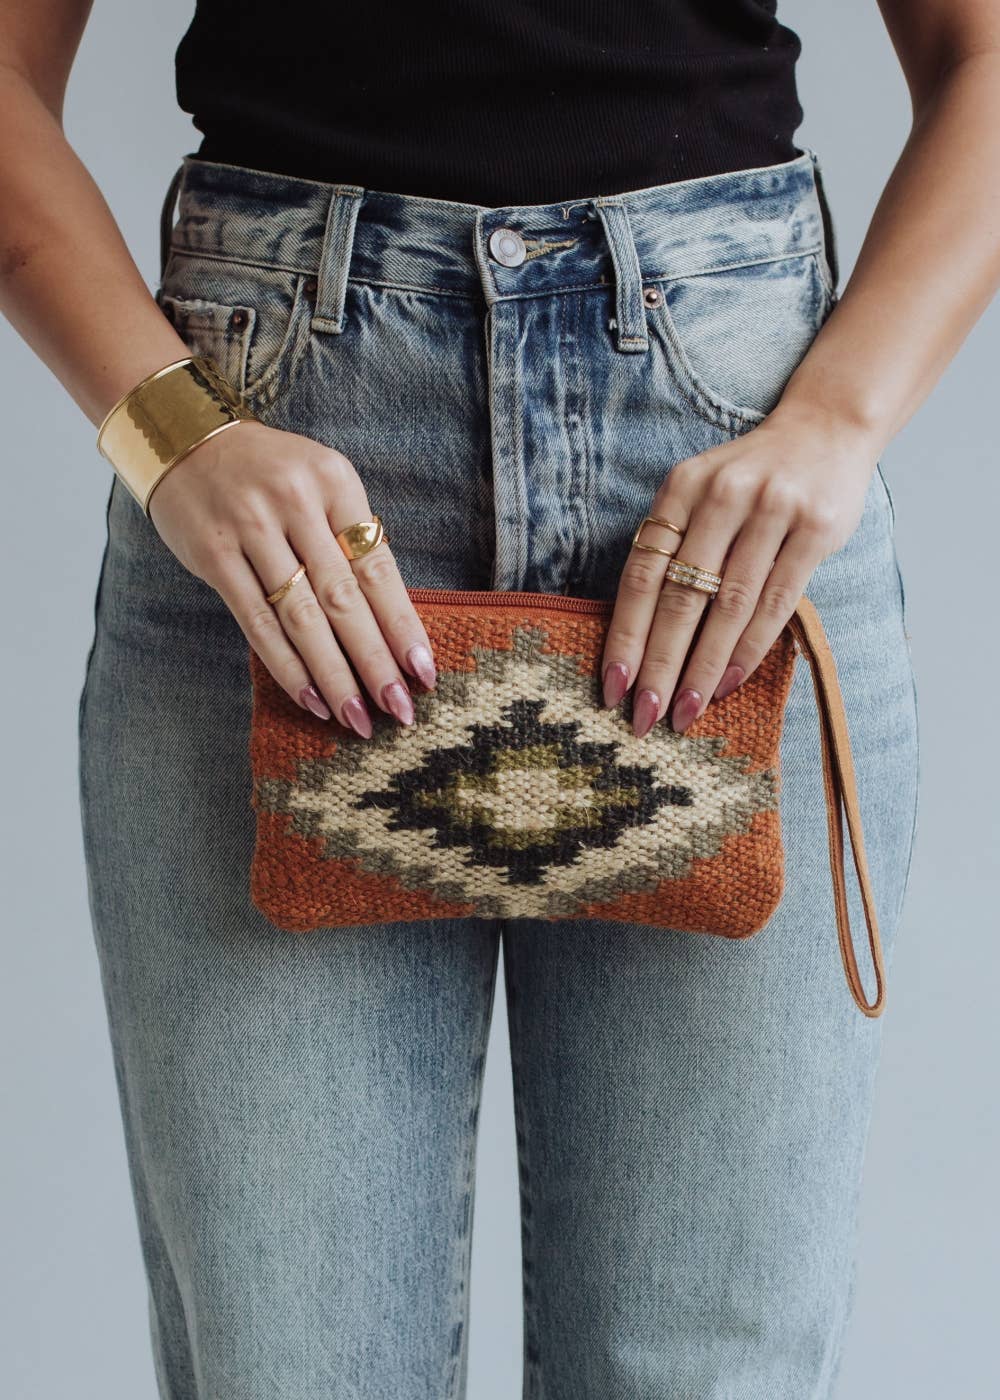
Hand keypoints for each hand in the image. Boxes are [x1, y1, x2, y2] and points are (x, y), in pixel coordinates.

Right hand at [148, 420, 436, 735]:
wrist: (185, 438)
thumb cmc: (269, 473)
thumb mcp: (320, 485)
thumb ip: (349, 541)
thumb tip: (390, 625)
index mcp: (335, 482)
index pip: (377, 567)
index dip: (402, 625)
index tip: (424, 672)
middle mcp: (295, 502)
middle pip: (343, 598)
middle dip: (375, 662)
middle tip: (399, 710)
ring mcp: (250, 527)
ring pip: (301, 617)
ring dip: (333, 675)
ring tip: (357, 718)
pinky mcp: (214, 554)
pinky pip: (257, 622)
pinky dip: (286, 666)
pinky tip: (311, 699)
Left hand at [600, 409, 877, 736]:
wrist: (825, 429)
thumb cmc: (750, 479)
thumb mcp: (700, 495)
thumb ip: (673, 547)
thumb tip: (639, 636)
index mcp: (681, 487)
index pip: (642, 575)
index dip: (625, 636)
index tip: (612, 688)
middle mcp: (722, 495)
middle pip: (681, 597)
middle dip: (660, 665)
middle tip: (646, 717)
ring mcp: (772, 509)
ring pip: (728, 607)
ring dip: (703, 667)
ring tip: (686, 711)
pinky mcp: (815, 528)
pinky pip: (775, 602)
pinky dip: (749, 649)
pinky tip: (727, 682)